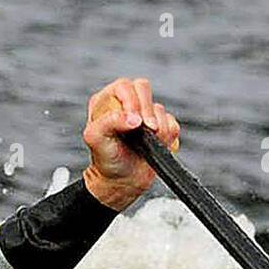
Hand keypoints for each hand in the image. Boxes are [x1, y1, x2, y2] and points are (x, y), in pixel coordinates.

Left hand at [81, 77, 180, 210]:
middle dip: (147, 111)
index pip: (124, 86)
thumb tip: (133, 118)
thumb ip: (109, 122)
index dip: (132, 101)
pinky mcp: (160, 126)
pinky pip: (172, 123)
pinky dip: (167, 136)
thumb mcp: (96, 139)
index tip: (134, 122)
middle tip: (147, 129)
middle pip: (143, 88)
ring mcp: (144, 114)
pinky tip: (154, 146)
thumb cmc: (106, 159)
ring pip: (159, 108)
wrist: (121, 181)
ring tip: (145, 144)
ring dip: (156, 128)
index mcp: (106, 101)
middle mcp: (125, 103)